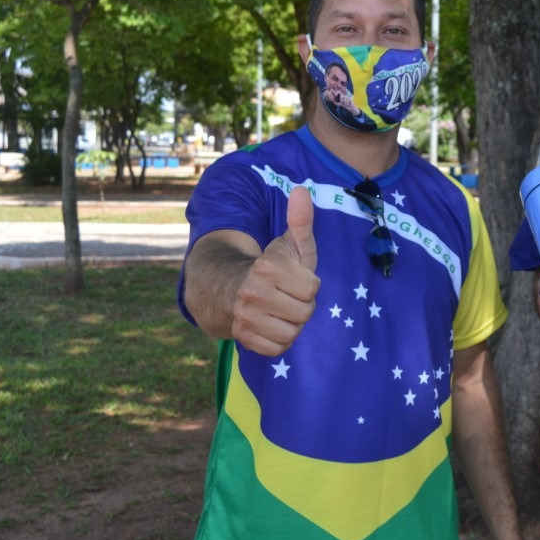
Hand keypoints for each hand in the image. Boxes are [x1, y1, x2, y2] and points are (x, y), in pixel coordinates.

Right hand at [231, 186, 320, 355]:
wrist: (228, 288)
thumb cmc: (271, 266)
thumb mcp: (288, 243)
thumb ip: (300, 221)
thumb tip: (301, 190)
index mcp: (267, 267)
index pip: (312, 289)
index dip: (309, 285)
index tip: (296, 279)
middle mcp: (252, 292)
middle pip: (304, 313)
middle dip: (302, 306)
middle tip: (289, 296)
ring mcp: (244, 317)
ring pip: (292, 333)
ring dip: (292, 324)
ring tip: (281, 310)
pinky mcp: (242, 338)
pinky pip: (277, 348)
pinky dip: (279, 340)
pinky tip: (272, 324)